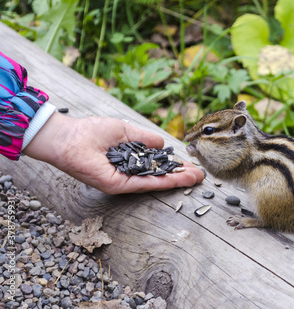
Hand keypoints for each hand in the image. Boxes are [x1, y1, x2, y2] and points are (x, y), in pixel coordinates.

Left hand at [23, 113, 204, 193]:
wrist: (70, 138)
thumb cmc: (92, 132)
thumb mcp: (126, 131)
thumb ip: (145, 139)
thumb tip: (163, 144)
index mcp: (130, 159)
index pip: (157, 164)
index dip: (174, 165)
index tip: (191, 165)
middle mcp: (129, 172)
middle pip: (160, 176)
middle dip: (181, 176)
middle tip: (200, 176)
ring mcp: (125, 180)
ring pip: (156, 182)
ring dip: (177, 180)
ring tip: (196, 178)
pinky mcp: (119, 185)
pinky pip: (145, 184)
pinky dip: (163, 182)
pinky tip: (179, 179)